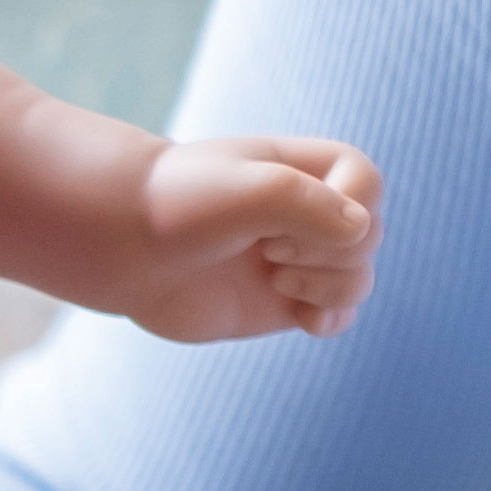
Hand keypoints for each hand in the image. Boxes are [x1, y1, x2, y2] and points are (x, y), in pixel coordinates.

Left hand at [103, 135, 384, 343]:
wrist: (122, 246)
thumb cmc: (176, 204)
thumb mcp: (242, 189)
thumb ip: (306, 203)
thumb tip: (361, 233)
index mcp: (303, 169)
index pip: (367, 184)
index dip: (343, 210)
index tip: (278, 225)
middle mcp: (308, 213)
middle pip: (369, 237)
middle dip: (327, 254)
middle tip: (266, 253)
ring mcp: (299, 258)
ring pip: (358, 280)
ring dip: (329, 288)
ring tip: (275, 281)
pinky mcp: (283, 300)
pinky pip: (338, 315)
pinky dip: (331, 320)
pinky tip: (303, 319)